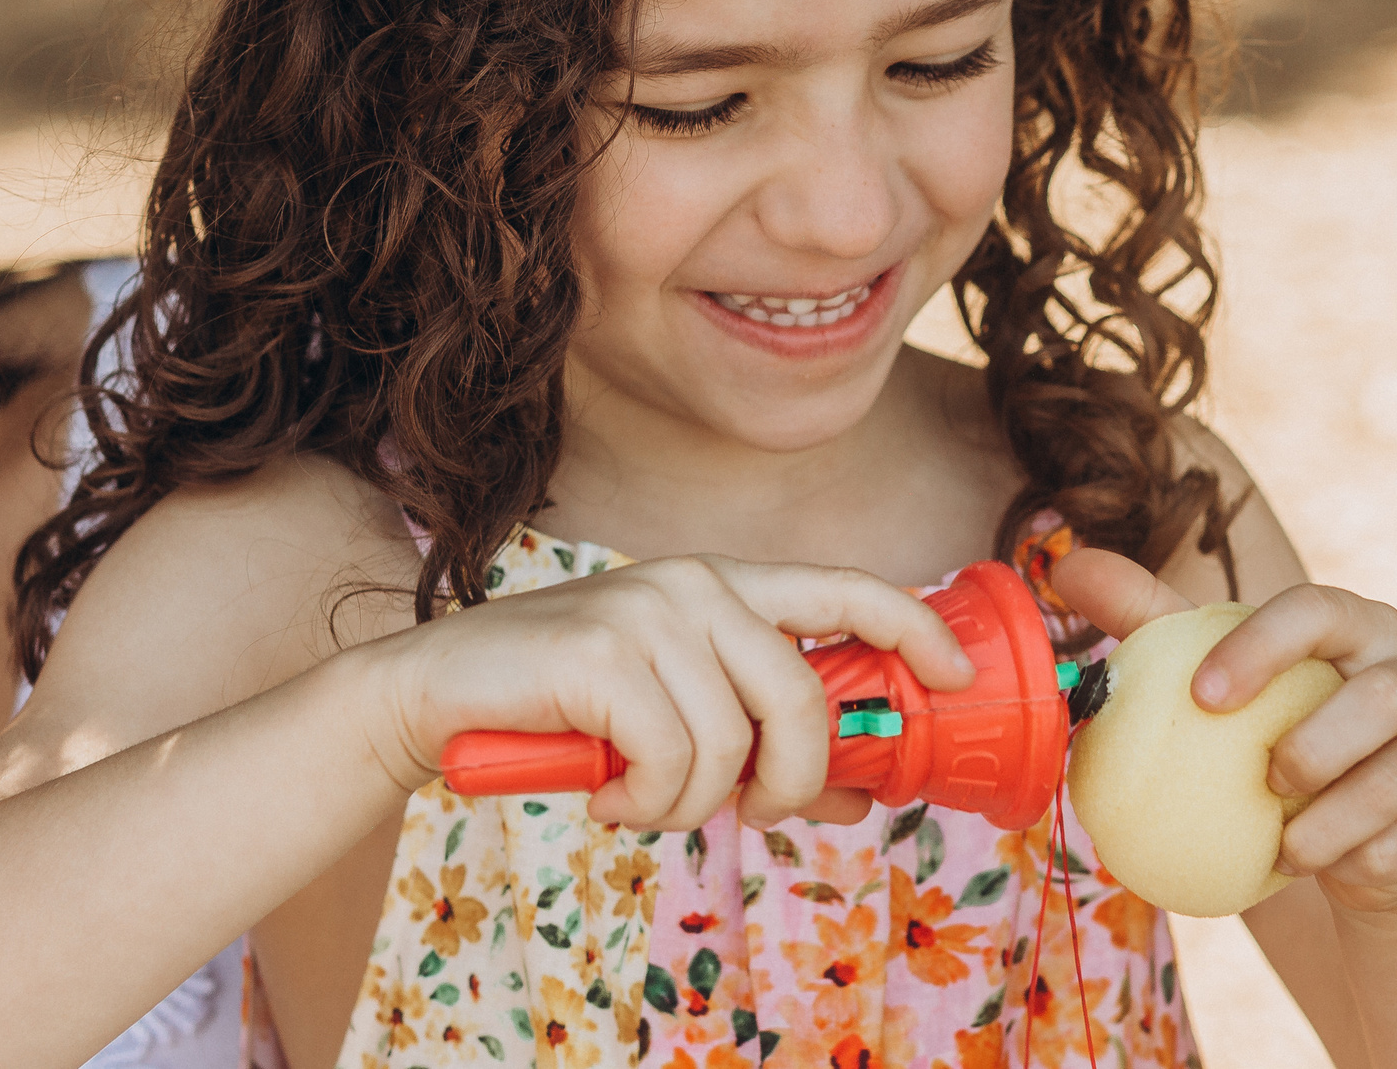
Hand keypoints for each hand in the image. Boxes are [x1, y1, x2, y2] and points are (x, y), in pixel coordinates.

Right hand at [365, 555, 974, 832]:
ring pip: (736, 746)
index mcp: (722, 585)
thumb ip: (765, 745)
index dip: (915, 627)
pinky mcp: (605, 655)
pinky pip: (675, 763)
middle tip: (751, 811)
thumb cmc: (566, 708)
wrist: (439, 696)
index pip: (846, 588)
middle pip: (805, 699)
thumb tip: (864, 794)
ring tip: (642, 797)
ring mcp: (649, 613)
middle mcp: (695, 584)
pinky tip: (608, 793)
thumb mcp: (677, 718)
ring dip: (693, 804)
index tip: (957, 674)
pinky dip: (647, 805)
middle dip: (794, 782)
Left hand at [1051, 548, 1396, 915]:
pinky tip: (1326, 869)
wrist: (1357, 834)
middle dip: (1319, 742)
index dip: (1265, 644)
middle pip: (1387, 695)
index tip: (1202, 695)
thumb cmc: (1272, 733)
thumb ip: (1150, 621)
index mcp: (1354, 624)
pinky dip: (1366, 861)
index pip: (1318, 608)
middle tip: (1264, 779)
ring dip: (1336, 819)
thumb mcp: (1216, 678)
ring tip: (1286, 847)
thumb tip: (1069, 567)